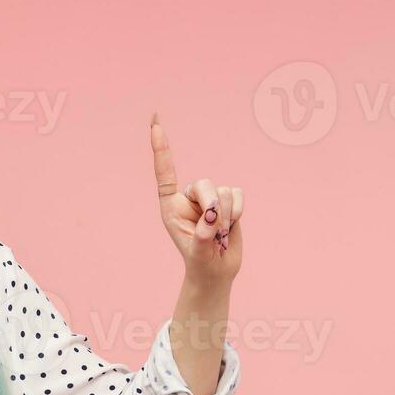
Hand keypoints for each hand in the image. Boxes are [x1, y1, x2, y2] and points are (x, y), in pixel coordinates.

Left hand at [150, 113, 243, 289]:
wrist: (216, 272)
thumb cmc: (201, 263)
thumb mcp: (199, 253)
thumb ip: (204, 234)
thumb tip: (214, 214)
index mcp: (171, 206)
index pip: (164, 173)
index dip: (161, 148)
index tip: (155, 122)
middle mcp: (188, 198)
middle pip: (204, 183)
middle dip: (213, 207)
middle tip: (214, 232)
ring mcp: (208, 198)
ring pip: (223, 190)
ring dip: (227, 216)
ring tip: (220, 234)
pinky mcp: (227, 200)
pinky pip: (238, 194)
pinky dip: (239, 211)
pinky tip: (231, 226)